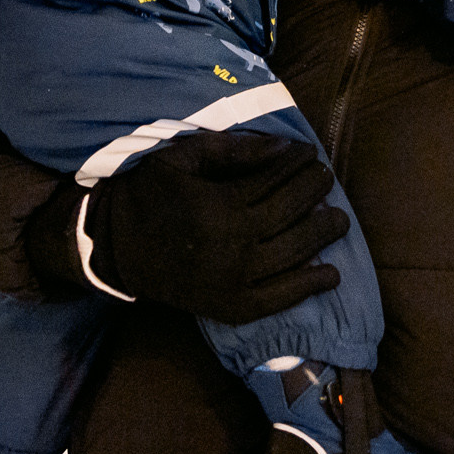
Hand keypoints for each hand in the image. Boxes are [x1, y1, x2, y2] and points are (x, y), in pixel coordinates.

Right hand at [31, 133, 350, 323]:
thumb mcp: (182, 158)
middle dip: (315, 192)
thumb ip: (233, 150)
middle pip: (290, 216)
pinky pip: (277, 299)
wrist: (114, 248)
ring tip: (339, 219)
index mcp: (218, 206)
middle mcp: (231, 246)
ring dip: (322, 235)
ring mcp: (232, 281)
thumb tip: (283, 148)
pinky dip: (307, 287)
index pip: (274, 181)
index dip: (296, 163)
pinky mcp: (230, 306)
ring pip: (292, 254)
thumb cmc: (150, 194)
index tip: (309, 153)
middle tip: (326, 179)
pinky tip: (330, 273)